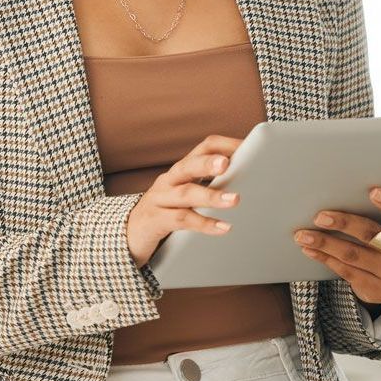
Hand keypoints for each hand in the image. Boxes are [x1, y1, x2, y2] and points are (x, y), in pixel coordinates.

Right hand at [126, 134, 243, 268]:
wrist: (129, 235)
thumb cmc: (166, 213)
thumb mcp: (187, 196)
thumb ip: (211, 186)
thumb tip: (251, 183)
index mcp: (182, 170)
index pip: (204, 147)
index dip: (226, 145)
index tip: (249, 146)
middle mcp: (169, 180)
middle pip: (189, 165)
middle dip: (208, 163)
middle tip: (228, 164)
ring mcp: (160, 199)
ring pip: (185, 193)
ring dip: (211, 196)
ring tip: (234, 199)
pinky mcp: (155, 221)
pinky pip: (180, 220)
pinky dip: (203, 223)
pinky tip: (222, 227)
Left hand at [293, 187, 380, 304]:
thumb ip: (376, 209)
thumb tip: (337, 188)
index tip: (373, 191)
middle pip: (372, 235)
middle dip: (344, 223)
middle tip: (320, 216)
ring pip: (353, 255)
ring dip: (325, 243)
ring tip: (302, 234)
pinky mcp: (379, 289)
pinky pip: (346, 271)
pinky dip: (324, 257)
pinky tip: (309, 248)